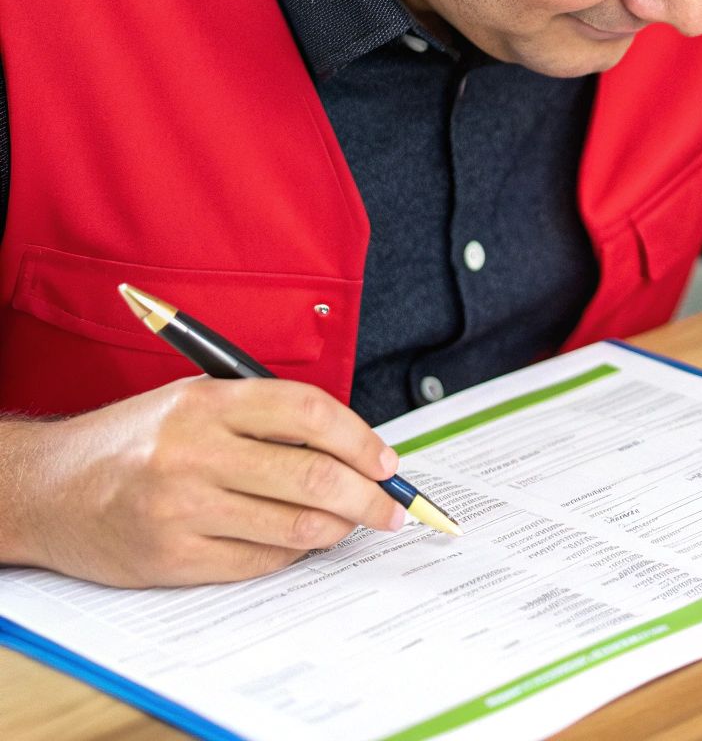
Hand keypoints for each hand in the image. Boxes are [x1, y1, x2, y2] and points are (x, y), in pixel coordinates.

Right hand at [0, 377, 403, 586]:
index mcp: (207, 402)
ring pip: (297, 526)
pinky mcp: (173, 558)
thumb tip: (354, 450)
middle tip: (394, 509)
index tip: (388, 463)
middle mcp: (194, 452)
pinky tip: (298, 541)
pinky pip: (262, 561)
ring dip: (340, 529)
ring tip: (350, 524)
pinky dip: (295, 553)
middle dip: (371, 498)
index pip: (309, 413)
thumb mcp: (192, 403)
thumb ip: (265, 418)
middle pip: (315, 476)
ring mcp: (182, 508)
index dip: (361, 440)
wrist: (44, 489)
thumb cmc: (131, 443)